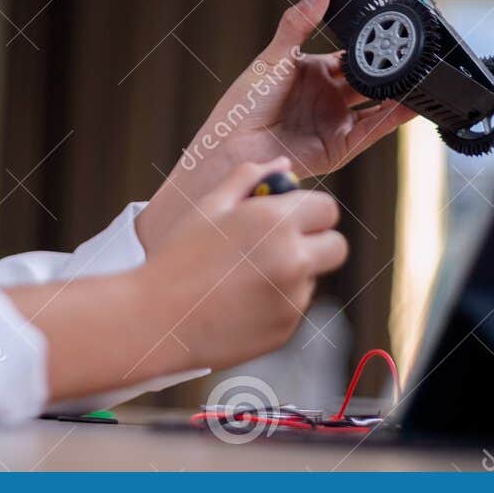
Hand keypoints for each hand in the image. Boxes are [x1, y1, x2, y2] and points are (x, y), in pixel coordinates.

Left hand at [137, 0, 414, 250]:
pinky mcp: (341, 146)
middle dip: (388, 69)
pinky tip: (411, 104)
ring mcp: (335, 122)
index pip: (349, 56)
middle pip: (367, 80)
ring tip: (420, 77)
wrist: (233, 148)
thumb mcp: (274, 57)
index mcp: (311, 72)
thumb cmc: (243, 104)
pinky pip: (373, 130)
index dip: (368, 46)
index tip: (389, 31)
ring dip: (398, 93)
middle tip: (410, 53)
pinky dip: (393, 118)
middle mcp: (327, 98)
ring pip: (377, 105)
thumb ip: (299, 24)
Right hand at [141, 158, 347, 369]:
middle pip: (336, 247)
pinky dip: (276, 302)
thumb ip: (249, 177)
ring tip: (243, 276)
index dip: (310, 211)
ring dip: (293, 273)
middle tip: (283, 244)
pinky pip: (294, 307)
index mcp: (275, 221)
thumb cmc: (178, 257)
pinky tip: (239, 300)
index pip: (327, 209)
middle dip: (317, 242)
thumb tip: (283, 164)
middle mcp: (293, 259)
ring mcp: (292, 298)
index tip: (291, 216)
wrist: (156, 320)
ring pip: (313, 278)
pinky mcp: (286, 328)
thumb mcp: (209, 206)